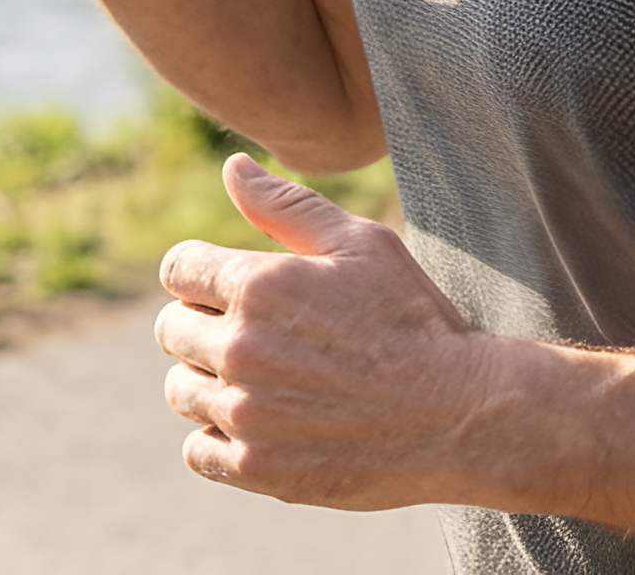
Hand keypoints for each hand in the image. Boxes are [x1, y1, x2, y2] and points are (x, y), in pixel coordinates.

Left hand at [155, 154, 494, 509]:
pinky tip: (258, 427)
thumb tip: (232, 165)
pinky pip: (199, 451)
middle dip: (201, 327)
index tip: (230, 292)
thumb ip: (284, 204)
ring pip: (181, 391)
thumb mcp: (358, 243)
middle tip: (251, 339)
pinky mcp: (261, 468)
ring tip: (257, 383)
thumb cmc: (412, 320)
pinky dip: (218, 439)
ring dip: (207, 384)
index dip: (201, 276)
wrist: (463, 415)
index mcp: (256, 285)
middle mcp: (240, 348)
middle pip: (171, 330)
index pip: (177, 270)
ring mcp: (247, 413)